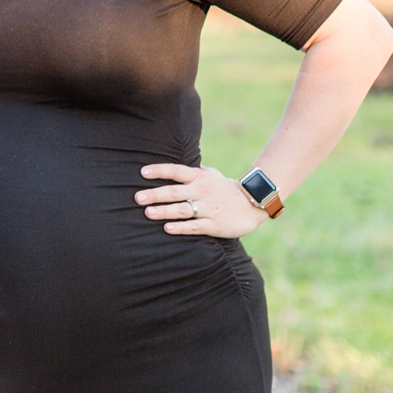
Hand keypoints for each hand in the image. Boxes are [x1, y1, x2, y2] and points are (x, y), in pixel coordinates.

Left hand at [136, 163, 267, 238]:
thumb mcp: (213, 175)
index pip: (176, 171)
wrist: (254, 203)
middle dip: (155, 194)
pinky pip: (194, 226)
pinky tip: (168, 228)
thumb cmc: (227, 189)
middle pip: (175, 192)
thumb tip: (178, 163)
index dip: (159, 171)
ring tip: (148, 213)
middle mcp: (202, 191)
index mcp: (200, 178)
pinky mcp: (214, 225)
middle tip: (137, 197)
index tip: (143, 172)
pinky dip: (181, 227)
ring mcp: (208, 208)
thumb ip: (196, 170)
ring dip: (164, 211)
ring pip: (182, 210)